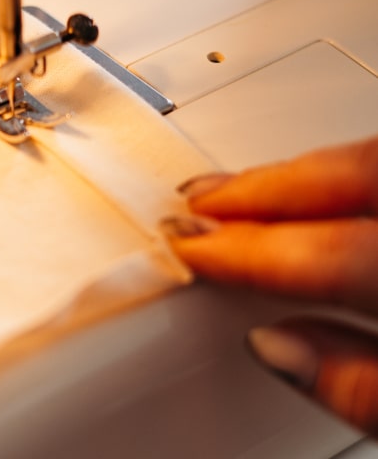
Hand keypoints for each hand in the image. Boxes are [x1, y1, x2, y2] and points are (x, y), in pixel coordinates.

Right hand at [166, 137, 377, 436]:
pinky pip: (377, 163)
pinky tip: (298, 186)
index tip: (187, 244)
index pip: (333, 253)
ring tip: (228, 190)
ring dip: (288, 174)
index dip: (248, 248)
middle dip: (256, 191)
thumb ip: (359, 388)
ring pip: (364, 159)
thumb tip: (273, 345)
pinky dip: (328, 169)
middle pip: (348, 179)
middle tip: (191, 202)